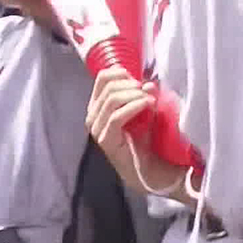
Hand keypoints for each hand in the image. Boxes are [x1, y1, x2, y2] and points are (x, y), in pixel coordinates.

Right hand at [85, 68, 186, 195]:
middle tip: (148, 91)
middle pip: (108, 87)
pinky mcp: (105, 140)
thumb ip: (143, 94)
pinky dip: (134, 106)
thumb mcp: (143, 110)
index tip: (138, 78)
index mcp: (98, 105)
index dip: (122, 73)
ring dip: (134, 95)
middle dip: (131, 85)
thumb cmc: (144, 138)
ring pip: (111, 100)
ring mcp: (97, 129)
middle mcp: (93, 116)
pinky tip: (147, 105)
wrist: (148, 169)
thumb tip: (149, 82)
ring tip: (150, 99)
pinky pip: (117, 116)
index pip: (103, 78)